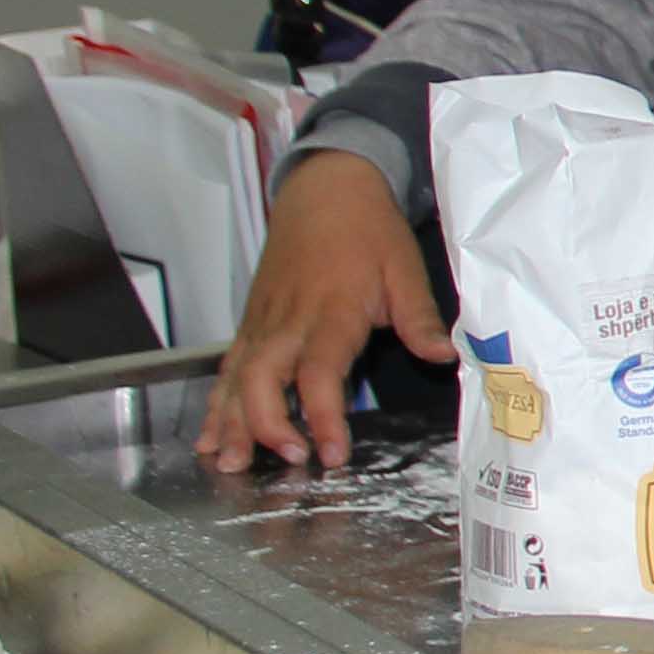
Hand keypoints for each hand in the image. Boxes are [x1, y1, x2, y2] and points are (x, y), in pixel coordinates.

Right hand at [200, 153, 449, 472]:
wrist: (326, 189)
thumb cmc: (368, 229)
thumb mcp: (406, 267)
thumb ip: (420, 318)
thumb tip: (443, 356)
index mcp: (331, 310)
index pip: (320, 372)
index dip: (322, 416)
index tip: (333, 453)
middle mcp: (289, 319)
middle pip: (263, 378)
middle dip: (265, 423)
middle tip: (284, 460)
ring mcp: (263, 321)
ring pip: (236, 376)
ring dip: (230, 422)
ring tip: (229, 463)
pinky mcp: (250, 321)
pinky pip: (228, 367)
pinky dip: (216, 403)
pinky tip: (210, 437)